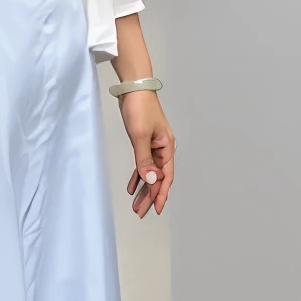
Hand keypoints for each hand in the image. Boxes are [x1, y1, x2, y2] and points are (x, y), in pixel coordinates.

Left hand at [119, 90, 173, 216]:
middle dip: (150, 196)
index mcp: (167, 147)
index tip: (156, 209)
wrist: (133, 89)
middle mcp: (162, 149)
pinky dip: (138, 176)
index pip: (165, 176)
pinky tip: (133, 187)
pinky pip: (142, 164)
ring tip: (136, 205)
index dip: (161, 194)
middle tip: (140, 212)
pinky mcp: (144, 143)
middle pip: (157, 178)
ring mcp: (153, 146)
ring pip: (149, 173)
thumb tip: (150, 181)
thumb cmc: (140, 108)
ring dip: (143, 189)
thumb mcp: (140, 136)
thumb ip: (144, 160)